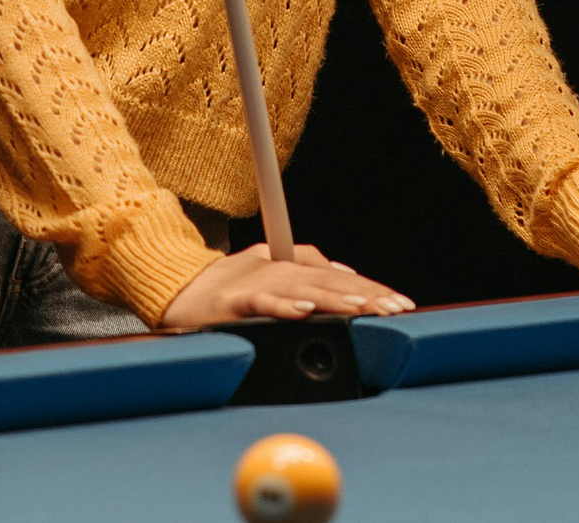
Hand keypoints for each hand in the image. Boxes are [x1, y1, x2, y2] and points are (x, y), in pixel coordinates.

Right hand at [158, 242, 413, 329]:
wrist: (176, 290)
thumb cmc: (227, 287)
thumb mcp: (270, 272)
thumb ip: (305, 268)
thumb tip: (345, 275)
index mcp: (291, 267)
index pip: (340, 276)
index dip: (372, 288)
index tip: (401, 304)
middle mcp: (278, 270)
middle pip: (330, 280)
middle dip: (367, 296)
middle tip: (396, 310)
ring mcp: (257, 284)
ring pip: (304, 289)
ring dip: (337, 299)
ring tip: (364, 309)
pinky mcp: (233, 301)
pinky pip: (263, 302)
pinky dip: (285, 306)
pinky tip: (306, 311)